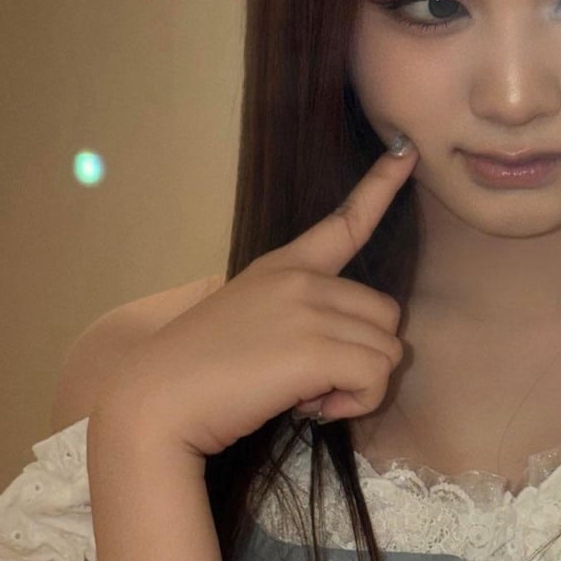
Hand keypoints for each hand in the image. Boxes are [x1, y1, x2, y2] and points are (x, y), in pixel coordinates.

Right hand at [92, 137, 419, 458]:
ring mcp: (310, 309)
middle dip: (363, 356)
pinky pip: (374, 378)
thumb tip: (340, 350)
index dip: (381, 185)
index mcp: (284, 265)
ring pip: (386, 350)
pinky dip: (356, 404)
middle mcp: (303, 279)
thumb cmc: (196, 373)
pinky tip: (311, 409)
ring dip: (359, 386)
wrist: (154, 401)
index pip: (345, 221)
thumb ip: (297, 316)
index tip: (406, 151)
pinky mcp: (316, 349)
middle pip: (385, 314)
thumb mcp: (249, 320)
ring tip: (307, 397)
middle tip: (315, 383)